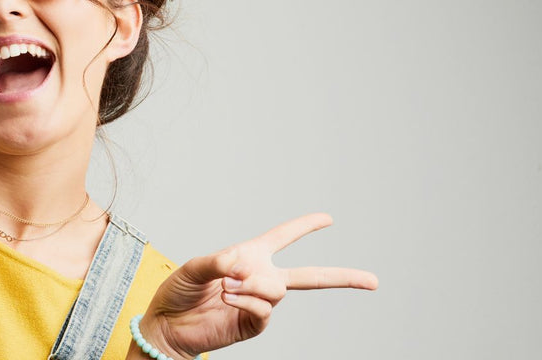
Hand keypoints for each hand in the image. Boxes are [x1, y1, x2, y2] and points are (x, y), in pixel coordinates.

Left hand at [138, 213, 377, 358]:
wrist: (167, 324)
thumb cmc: (179, 291)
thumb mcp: (195, 266)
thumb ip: (220, 261)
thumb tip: (243, 267)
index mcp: (249, 256)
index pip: (283, 237)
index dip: (305, 226)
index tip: (328, 218)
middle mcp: (260, 278)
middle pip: (309, 276)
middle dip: (343, 277)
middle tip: (374, 281)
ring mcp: (259, 303)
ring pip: (278, 288)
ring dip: (252, 284)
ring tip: (225, 286)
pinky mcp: (253, 324)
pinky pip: (264, 307)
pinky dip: (246, 298)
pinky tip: (227, 297)